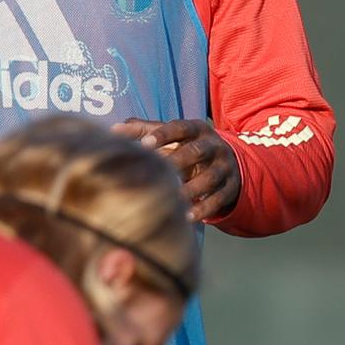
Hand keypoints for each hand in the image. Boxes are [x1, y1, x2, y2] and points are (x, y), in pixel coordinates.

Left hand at [113, 118, 240, 223]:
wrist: (230, 162)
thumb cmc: (187, 147)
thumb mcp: (171, 136)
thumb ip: (143, 131)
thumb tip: (114, 129)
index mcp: (197, 129)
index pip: (180, 127)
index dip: (163, 135)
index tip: (145, 145)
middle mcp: (214, 145)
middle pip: (197, 151)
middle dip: (179, 160)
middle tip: (161, 172)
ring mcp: (225, 166)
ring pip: (210, 177)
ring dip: (192, 189)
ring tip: (174, 198)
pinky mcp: (231, 187)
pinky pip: (219, 199)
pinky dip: (204, 208)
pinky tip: (187, 217)